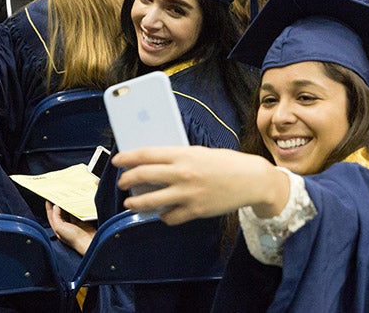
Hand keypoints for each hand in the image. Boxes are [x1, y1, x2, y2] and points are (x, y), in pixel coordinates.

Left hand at [46, 202, 95, 255]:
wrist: (88, 243)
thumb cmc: (73, 238)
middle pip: (59, 213)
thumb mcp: (59, 228)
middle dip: (58, 204)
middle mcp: (65, 226)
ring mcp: (73, 224)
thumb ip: (56, 217)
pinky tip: (75, 202)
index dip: (49, 207)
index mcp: (58, 228)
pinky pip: (76, 212)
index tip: (48, 198)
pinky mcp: (81, 222)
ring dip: (67, 205)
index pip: (51, 215)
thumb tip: (56, 207)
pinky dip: (75, 207)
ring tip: (66, 197)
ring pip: (68, 212)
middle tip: (58, 196)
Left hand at [113, 146, 288, 224]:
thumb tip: (155, 163)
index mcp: (183, 155)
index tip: (117, 161)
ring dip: (136, 203)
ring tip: (131, 203)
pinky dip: (164, 216)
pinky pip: (170, 217)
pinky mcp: (196, 211)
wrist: (251, 179)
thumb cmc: (225, 163)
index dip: (127, 158)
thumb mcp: (199, 152)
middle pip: (143, 176)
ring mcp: (188, 194)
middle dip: (127, 180)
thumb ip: (178, 158)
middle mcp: (182, 173)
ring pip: (151, 201)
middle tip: (122, 183)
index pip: (146, 155)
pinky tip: (162, 213)